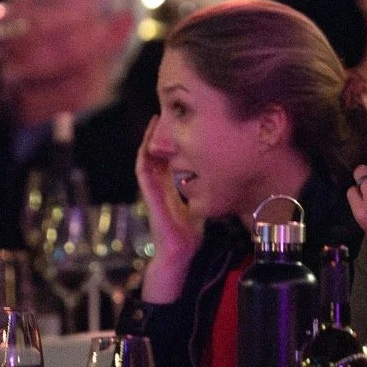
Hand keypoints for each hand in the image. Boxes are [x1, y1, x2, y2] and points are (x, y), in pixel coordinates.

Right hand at [135, 116, 204, 301]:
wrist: (179, 251)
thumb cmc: (190, 234)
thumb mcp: (201, 205)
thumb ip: (206, 193)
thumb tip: (224, 181)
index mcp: (170, 187)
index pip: (168, 159)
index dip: (171, 142)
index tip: (179, 126)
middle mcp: (159, 186)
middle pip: (157, 153)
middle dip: (160, 134)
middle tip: (165, 114)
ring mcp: (151, 189)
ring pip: (147, 157)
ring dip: (149, 139)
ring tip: (155, 120)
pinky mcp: (148, 194)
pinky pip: (142, 170)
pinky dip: (144, 154)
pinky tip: (149, 141)